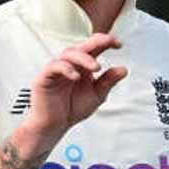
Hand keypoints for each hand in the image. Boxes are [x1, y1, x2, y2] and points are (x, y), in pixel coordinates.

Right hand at [20, 33, 127, 151]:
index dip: (105, 42)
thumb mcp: (96, 95)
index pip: (93, 48)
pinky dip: (66, 69)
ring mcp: (55, 69)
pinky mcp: (44, 78)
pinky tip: (76, 77)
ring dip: (83, 58)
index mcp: (82, 66)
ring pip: (68, 54)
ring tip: (96, 68)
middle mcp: (69, 64)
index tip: (119, 44)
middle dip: (96, 42)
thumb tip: (124, 69)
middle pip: (81, 46)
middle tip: (109, 43)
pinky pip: (53, 67)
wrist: (55, 126)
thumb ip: (108, 82)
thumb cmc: (72, 108)